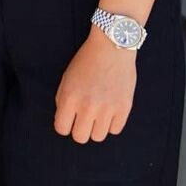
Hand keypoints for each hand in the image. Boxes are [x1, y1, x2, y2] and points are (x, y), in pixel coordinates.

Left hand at [54, 27, 136, 143]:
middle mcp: (88, 106)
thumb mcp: (67, 77)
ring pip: (98, 137)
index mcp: (70, 97)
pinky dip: (112, 123)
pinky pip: (115, 130)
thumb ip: (63, 100)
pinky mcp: (124, 109)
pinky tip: (110, 110)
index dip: (64, 125)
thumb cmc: (86, 61)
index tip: (69, 119)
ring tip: (98, 113)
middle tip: (83, 118)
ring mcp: (107, 109)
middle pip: (80, 138)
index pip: (62, 129)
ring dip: (96, 128)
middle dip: (80, 130)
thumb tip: (65, 120)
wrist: (111, 48)